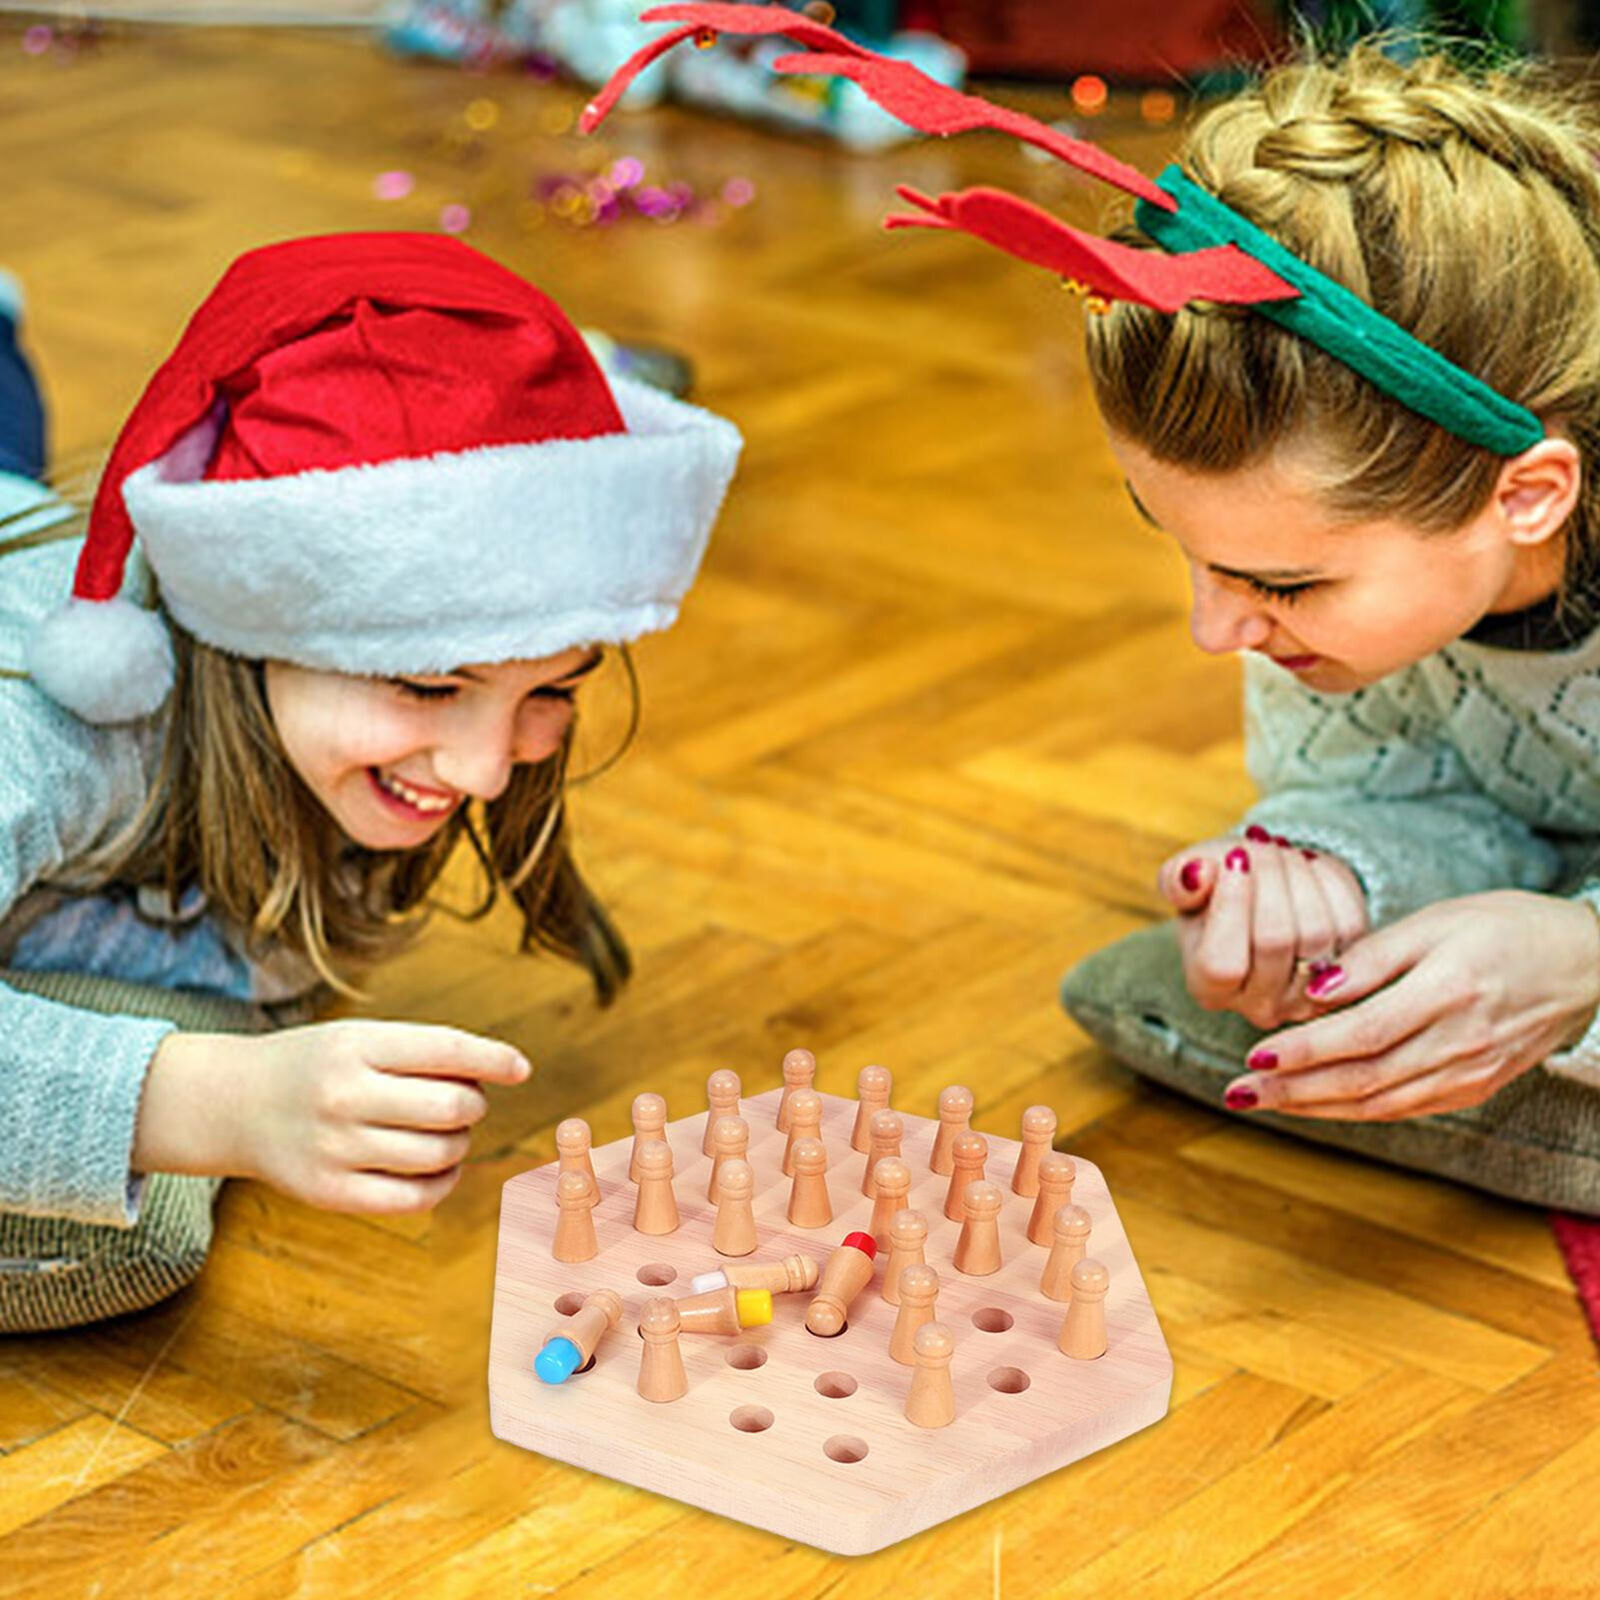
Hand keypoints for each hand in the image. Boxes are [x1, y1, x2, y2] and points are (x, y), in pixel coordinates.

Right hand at [230, 1020, 530, 1213]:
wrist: (234, 1104)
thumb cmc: (318, 1066)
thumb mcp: (359, 1038)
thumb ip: (423, 1053)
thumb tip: (504, 1072)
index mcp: (355, 1046)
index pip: (445, 1050)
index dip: (493, 1059)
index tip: (521, 1068)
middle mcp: (343, 1096)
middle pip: (451, 1108)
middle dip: (474, 1105)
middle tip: (465, 1101)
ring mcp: (334, 1148)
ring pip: (439, 1154)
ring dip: (460, 1143)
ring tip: (446, 1131)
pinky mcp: (328, 1193)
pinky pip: (413, 1198)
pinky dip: (443, 1183)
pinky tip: (442, 1168)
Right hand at [1159, 827, 1368, 1027]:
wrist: (1265, 896)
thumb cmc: (1218, 889)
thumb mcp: (1187, 880)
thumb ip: (1178, 879)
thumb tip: (1196, 875)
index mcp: (1208, 988)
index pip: (1222, 963)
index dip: (1231, 907)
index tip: (1234, 858)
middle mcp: (1260, 1005)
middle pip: (1275, 941)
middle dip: (1269, 878)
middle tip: (1258, 845)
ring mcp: (1309, 995)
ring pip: (1316, 931)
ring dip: (1299, 876)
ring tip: (1279, 852)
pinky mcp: (1352, 972)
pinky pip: (1348, 922)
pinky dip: (1328, 882)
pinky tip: (1306, 867)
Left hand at [1222, 891, 1599, 1120]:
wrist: (1588, 964)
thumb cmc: (1506, 928)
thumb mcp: (1438, 921)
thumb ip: (1373, 955)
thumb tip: (1315, 987)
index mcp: (1447, 992)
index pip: (1360, 1034)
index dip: (1304, 1050)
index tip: (1254, 1055)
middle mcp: (1460, 1042)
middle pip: (1362, 1079)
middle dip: (1293, 1091)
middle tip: (1238, 1093)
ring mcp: (1471, 1072)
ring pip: (1380, 1103)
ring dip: (1315, 1109)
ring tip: (1263, 1103)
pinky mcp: (1475, 1088)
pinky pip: (1405, 1108)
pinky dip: (1356, 1111)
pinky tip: (1317, 1106)